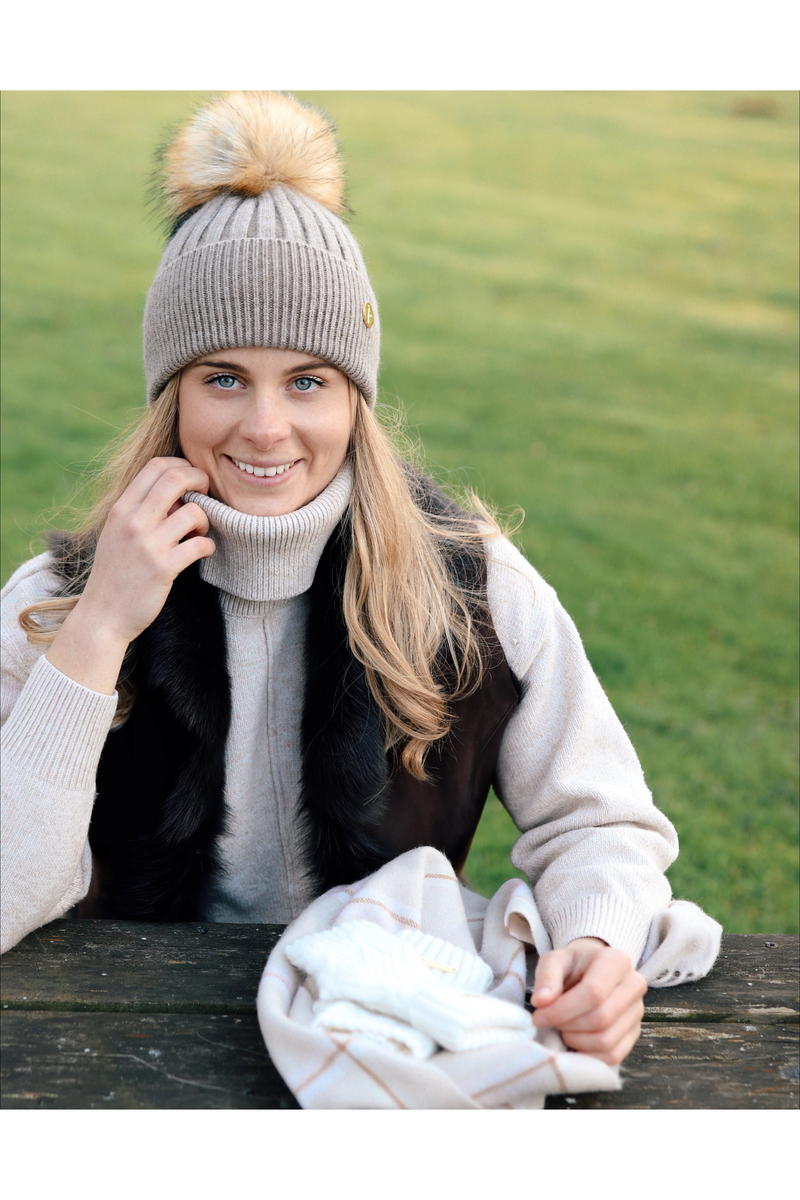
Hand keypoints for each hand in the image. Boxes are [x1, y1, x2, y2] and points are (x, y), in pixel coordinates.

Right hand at [47, 457, 214, 693]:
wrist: (102, 616)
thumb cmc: (115, 573)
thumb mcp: (116, 533)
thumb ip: (140, 510)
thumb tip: (177, 492)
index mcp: (121, 509)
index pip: (156, 466)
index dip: (182, 466)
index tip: (193, 479)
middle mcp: (132, 522)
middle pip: (176, 479)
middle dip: (200, 480)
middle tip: (207, 494)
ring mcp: (147, 545)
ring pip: (193, 511)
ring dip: (205, 520)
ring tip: (198, 533)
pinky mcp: (163, 568)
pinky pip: (200, 545)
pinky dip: (208, 546)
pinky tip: (201, 552)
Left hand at [530, 936, 646, 1064]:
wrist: (592, 970)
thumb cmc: (573, 965)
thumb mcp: (555, 961)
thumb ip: (547, 978)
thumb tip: (541, 1001)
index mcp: (616, 961)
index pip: (594, 992)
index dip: (563, 1010)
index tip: (539, 1016)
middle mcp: (634, 985)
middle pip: (601, 1018)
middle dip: (568, 1025)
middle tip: (549, 1021)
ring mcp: (637, 1011)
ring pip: (607, 1040)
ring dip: (576, 1040)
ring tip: (562, 1028)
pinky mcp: (635, 1033)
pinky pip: (613, 1055)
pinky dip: (588, 1054)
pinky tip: (574, 1040)